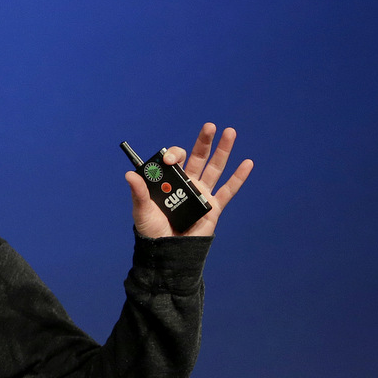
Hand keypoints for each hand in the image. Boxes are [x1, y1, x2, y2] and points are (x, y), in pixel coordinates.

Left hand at [126, 123, 252, 236]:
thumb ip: (139, 193)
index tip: (169, 160)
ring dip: (224, 150)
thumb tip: (130, 174)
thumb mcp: (142, 210)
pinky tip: (248, 163)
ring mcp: (201, 194)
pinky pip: (229, 190)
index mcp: (169, 180)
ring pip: (216, 168)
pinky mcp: (213, 207)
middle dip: (204, 141)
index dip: (174, 155)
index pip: (176, 160)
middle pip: (198, 157)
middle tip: (210, 125)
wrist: (167, 252)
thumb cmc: (152, 231)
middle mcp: (187, 183)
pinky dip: (239, 177)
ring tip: (230, 132)